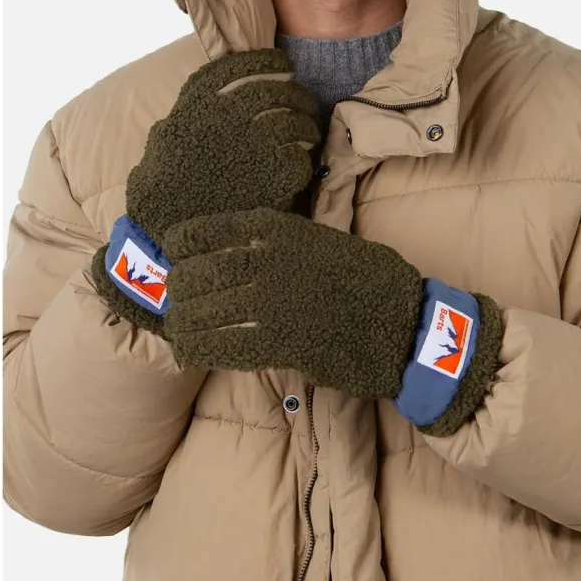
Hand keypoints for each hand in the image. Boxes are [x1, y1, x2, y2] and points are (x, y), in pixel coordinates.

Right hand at [127, 49, 319, 248]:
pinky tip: (298, 163)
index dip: (270, 61)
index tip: (284, 64)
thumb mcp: (166, 131)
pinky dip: (302, 159)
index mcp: (205, 100)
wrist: (168, 219)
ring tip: (308, 131)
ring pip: (296, 123)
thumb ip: (192, 107)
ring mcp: (255, 143)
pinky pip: (299, 158)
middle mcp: (232, 115)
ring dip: (306, 125)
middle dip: (297, 95)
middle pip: (279, 93)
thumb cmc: (162, 179)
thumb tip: (219, 91)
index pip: (245, 66)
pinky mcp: (272, 174)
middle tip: (303, 103)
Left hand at [161, 207, 504, 434]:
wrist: (406, 322)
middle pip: (196, 274)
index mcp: (277, 228)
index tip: (174, 255)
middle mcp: (268, 259)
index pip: (202, 231)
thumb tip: (234, 251)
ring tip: (178, 329)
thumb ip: (279, 241)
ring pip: (203, 313)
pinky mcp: (280, 343)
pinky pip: (223, 347)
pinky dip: (201, 350)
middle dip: (179, 290)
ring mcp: (272, 302)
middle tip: (175, 300)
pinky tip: (191, 352)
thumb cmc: (368, 277)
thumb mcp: (321, 239)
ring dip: (184, 324)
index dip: (179, 245)